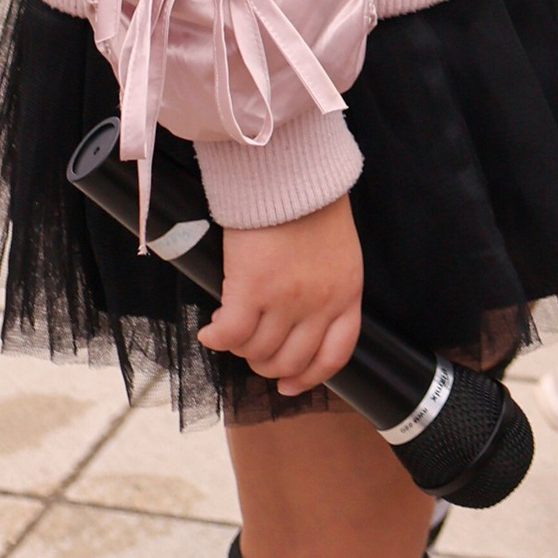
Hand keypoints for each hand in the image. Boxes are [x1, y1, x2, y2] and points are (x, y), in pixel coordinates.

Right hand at [202, 195, 362, 394]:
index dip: (309, 378)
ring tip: (231, 328)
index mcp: (346, 293)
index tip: (289, 385)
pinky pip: (230, 335)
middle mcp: (319, 304)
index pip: (335, 355)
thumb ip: (327, 291)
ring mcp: (286, 300)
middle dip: (265, 363)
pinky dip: (215, 339)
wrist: (292, 172)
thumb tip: (301, 326)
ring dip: (239, 348)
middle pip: (289, 360)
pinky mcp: (251, 289)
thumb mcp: (338, 253)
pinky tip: (210, 330)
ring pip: (257, 351)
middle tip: (250, 346)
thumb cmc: (312, 205)